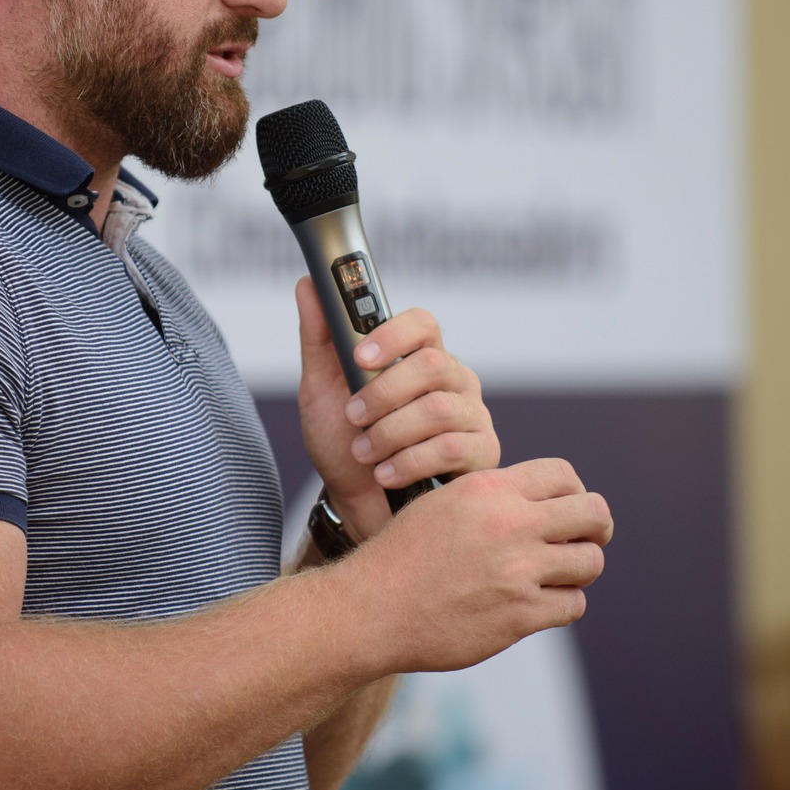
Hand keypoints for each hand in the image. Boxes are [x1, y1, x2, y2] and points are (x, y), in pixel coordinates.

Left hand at [294, 277, 500, 542]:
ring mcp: (472, 416)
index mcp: (419, 356)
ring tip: (363, 452)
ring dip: (390, 433)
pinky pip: (451, 449)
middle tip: (352, 414)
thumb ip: (320, 338)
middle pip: (432, 365)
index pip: (423, 323)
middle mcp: (453, 380)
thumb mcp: (320, 390)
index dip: (393, 334)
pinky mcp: (481, 456)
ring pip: (439, 410)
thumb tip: (308, 284)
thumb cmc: (341, 443)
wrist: (354, 505)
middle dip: (383, 393)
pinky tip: (384, 474)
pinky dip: (408, 462)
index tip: (358, 355)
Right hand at [330, 457, 612, 673]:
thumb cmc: (403, 556)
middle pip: (594, 513)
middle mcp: (509, 524)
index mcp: (489, 489)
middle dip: (595, 527)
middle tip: (583, 540)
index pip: (564, 475)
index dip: (573, 492)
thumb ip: (493, 497)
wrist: (371, 609)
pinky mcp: (520, 616)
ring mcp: (518, 571)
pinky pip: (572, 604)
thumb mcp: (443, 503)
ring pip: (590, 562)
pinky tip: (538, 603)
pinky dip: (561, 603)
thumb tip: (542, 499)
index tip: (565, 510)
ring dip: (579, 569)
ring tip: (558, 575)